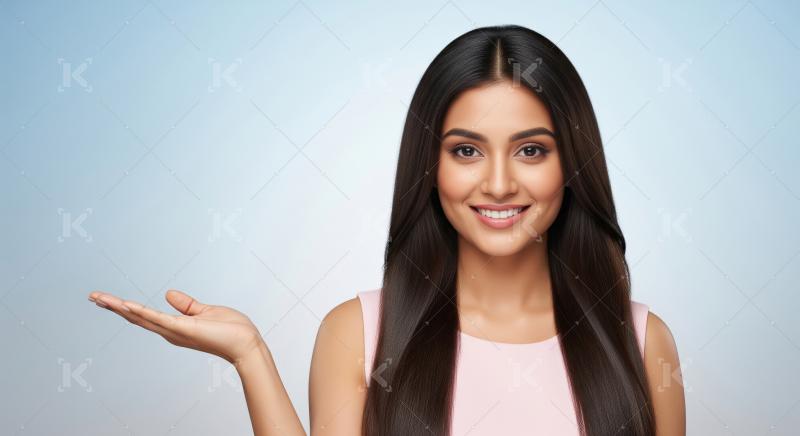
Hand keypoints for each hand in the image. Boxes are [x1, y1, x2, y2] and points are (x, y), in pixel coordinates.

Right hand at [88, 289, 265, 364]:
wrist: (246, 343)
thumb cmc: (230, 330)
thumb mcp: (204, 311)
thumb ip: (186, 304)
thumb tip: (168, 294)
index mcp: (173, 326)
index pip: (143, 315)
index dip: (124, 307)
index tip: (106, 298)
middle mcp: (169, 331)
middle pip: (135, 317)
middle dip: (113, 307)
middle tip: (92, 296)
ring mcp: (175, 331)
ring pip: (141, 317)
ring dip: (120, 307)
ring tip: (100, 298)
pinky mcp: (183, 329)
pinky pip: (158, 319)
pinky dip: (142, 312)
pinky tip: (126, 304)